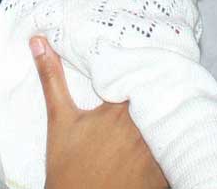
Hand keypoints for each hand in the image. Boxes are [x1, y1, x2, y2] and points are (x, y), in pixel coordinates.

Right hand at [31, 36, 167, 188]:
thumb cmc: (68, 168)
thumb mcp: (59, 119)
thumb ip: (52, 78)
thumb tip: (38, 41)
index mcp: (119, 110)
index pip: (143, 77)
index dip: (147, 66)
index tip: (149, 54)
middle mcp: (142, 131)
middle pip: (161, 98)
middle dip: (162, 87)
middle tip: (166, 71)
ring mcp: (155, 156)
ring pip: (173, 123)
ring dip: (171, 113)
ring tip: (173, 101)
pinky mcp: (163, 178)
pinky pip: (178, 153)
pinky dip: (176, 142)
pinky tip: (170, 135)